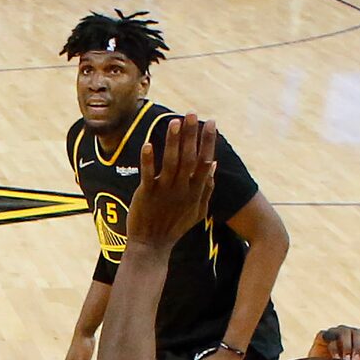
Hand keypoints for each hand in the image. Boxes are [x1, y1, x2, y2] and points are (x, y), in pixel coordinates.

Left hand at [127, 113, 214, 255]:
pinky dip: (148, 160)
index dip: (208, 141)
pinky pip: (148, 175)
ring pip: (171, 162)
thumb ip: (206, 188)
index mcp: (195, 191)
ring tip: (175, 122)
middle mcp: (182, 189)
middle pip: (189, 158)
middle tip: (192, 114)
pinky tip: (149, 144)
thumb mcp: (198, 210)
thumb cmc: (174, 227)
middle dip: (191, 135)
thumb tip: (212, 164)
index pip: (204, 161)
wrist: (152, 246)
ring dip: (173, 141)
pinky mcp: (147, 195)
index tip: (211, 123)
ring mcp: (164, 192)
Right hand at [310, 324, 359, 359]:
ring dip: (346, 346)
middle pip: (355, 332)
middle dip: (357, 347)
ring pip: (344, 332)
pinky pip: (329, 336)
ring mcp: (333, 332)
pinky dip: (334, 347)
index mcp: (356, 336)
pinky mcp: (321, 336)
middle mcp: (345, 332)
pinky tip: (336, 359)